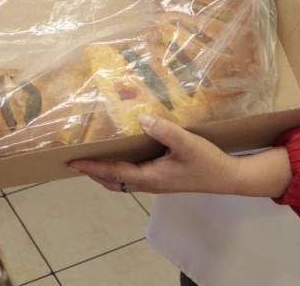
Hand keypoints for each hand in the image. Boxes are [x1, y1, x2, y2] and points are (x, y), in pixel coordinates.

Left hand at [69, 115, 292, 197]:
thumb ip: (164, 130)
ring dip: (104, 173)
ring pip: (121, 181)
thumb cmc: (207, 162)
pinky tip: (120, 158)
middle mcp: (149, 183)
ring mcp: (155, 183)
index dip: (92, 166)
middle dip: (92, 172)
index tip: (72, 161)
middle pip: (112, 181)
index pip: (113, 172)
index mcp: (150, 177)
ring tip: (90, 160)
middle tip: (73, 162)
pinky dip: (118, 171)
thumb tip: (141, 118)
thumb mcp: (187, 143)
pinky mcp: (162, 179)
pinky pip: (132, 177)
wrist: (227, 177)